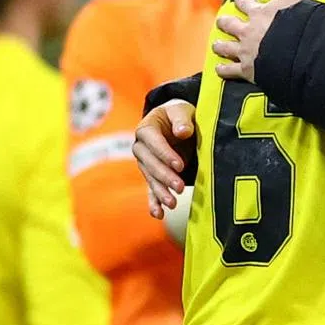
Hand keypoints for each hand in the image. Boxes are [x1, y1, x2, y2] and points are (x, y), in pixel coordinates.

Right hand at [133, 101, 196, 218]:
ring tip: (173, 203)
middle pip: (150, 164)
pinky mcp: (152, 176)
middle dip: (164, 176)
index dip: (165, 154)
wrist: (177, 123)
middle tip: (180, 187)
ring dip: (161, 192)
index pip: (153, 142)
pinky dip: (154, 203)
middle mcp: (141, 147)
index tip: (180, 165)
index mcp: (146, 128)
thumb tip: (182, 132)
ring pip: (151, 179)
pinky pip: (150, 190)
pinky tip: (158, 215)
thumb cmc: (180, 115)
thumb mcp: (182, 110)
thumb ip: (182, 119)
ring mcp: (145, 163)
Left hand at [212, 0, 305, 82]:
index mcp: (259, 13)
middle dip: (225, 22)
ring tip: (216, 45)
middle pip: (230, 25)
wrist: (298, 51)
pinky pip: (230, 70)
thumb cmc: (297, 22)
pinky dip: (223, 70)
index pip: (246, 4)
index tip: (239, 0)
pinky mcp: (247, 69)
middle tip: (221, 21)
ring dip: (220, 46)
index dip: (242, 2)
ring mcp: (245, 51)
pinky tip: (218, 69)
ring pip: (226, 47)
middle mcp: (248, 31)